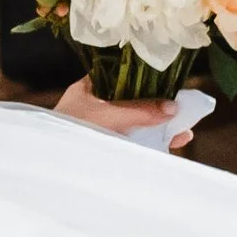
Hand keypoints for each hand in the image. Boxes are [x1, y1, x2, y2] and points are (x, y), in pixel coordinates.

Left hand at [55, 78, 193, 149]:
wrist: (50, 161)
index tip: (172, 82)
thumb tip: (174, 106)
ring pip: (137, 121)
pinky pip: (135, 139)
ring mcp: (102, 125)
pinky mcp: (107, 144)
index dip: (148, 78)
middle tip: (186, 109)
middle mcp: (96, 104)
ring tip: (185, 129)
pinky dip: (154, 140)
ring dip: (160, 124)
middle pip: (135, 100)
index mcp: (89, 88)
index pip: (123, 75)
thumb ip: (140, 110)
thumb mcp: (108, 115)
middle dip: (160, 105)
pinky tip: (174, 141)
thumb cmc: (72, 129)